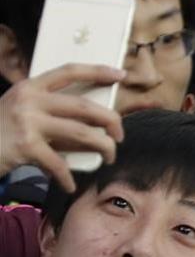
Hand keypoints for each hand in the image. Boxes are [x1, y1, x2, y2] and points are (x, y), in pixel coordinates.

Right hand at [0, 63, 124, 191]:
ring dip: (103, 147)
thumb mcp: (21, 111)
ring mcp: (27, 122)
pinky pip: (59, 164)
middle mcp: (29, 99)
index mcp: (30, 86)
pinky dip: (69, 177)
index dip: (97, 71)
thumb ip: (50, 111)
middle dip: (111, 121)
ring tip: (109, 156)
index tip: (120, 74)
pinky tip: (71, 185)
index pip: (69, 71)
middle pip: (85, 107)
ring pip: (82, 133)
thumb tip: (94, 122)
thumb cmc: (1, 133)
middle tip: (120, 134)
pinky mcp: (25, 146)